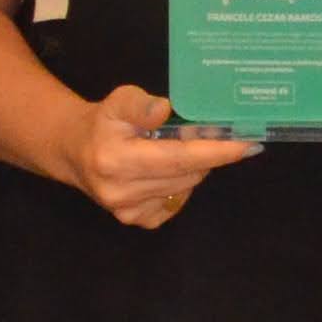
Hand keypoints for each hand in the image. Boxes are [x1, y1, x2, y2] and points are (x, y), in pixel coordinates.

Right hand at [68, 86, 252, 227]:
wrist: (73, 152)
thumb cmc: (102, 123)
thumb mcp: (117, 101)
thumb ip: (140, 104)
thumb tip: (165, 110)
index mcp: (116, 159)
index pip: (178, 158)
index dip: (216, 151)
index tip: (248, 144)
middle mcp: (121, 191)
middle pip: (187, 174)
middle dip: (205, 154)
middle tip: (205, 134)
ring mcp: (128, 211)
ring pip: (185, 188)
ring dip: (192, 168)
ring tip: (177, 149)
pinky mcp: (135, 221)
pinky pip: (176, 203)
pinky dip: (179, 185)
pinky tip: (164, 172)